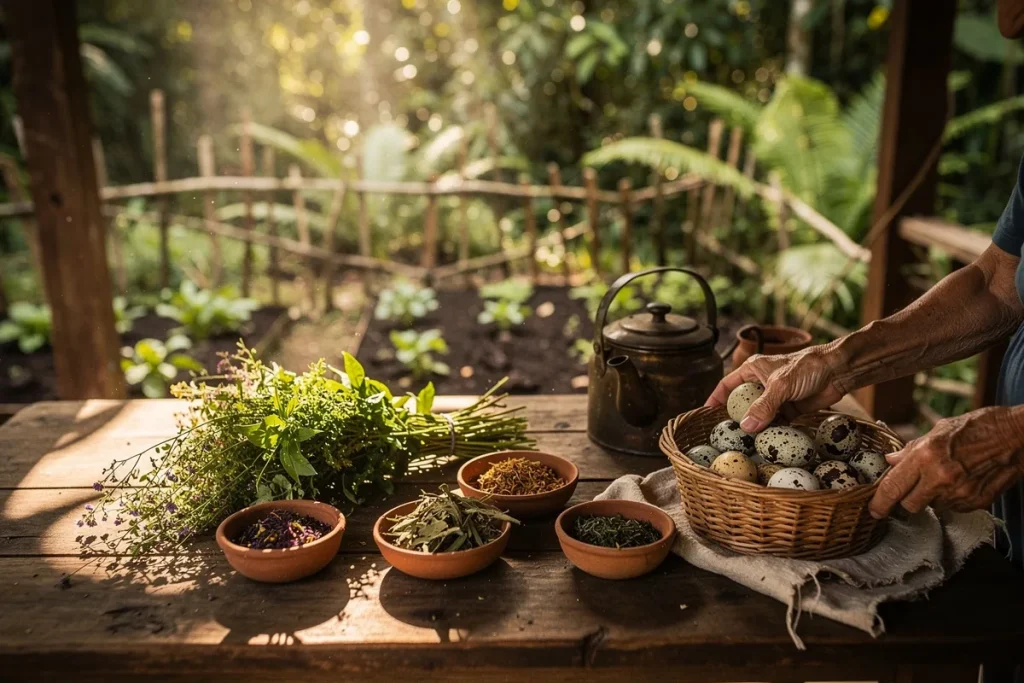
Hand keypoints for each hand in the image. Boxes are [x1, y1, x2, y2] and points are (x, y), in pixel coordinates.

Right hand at [705, 347, 847, 432]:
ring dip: (754, 428)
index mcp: (753, 370)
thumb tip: (746, 428)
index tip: (705, 415)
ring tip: (743, 444)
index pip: (727, 385)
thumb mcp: (782, 385)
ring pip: (758, 415)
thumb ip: (764, 406)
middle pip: (741, 403)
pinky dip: (771, 433)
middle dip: (733, 418)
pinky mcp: (790, 410)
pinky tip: (765, 444)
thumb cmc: (808, 367)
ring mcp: (776, 398)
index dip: (715, 399)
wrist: (839, 371)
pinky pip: (775, 424)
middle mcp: (761, 383)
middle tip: (725, 435)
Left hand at [869, 407, 1023, 517]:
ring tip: (945, 477)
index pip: (893, 487)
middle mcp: (941, 477)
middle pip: (910, 505)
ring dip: (933, 497)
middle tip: (913, 487)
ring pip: (933, 507)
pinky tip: (962, 481)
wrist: (1019, 435)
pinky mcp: (977, 502)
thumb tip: (891, 461)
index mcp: (926, 455)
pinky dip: (952, 498)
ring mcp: (960, 492)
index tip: (874, 510)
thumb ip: (912, 449)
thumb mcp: (940, 429)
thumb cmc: (979, 426)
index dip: (879, 502)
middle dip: (907, 499)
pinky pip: (954, 507)